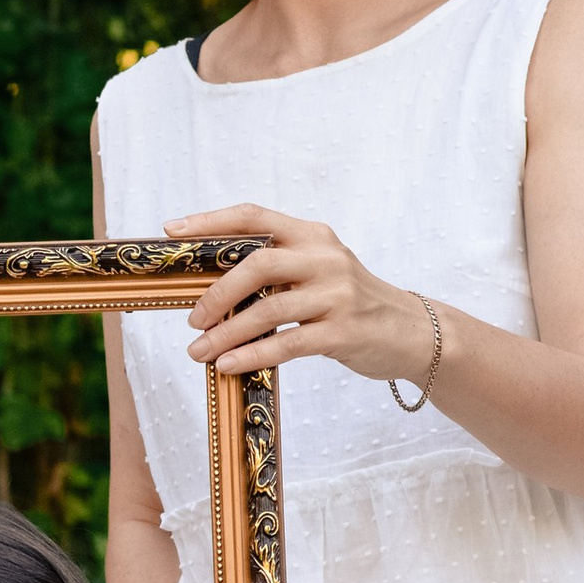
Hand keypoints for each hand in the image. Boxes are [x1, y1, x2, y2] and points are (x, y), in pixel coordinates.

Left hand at [170, 205, 438, 388]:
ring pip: (269, 309)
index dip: (210, 222)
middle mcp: (325, 258)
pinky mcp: (344, 331)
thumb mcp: (317, 271)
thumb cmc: (349, 302)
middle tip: (193, 318)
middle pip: (258, 263)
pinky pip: (287, 343)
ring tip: (199, 351)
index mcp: (312, 235)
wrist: (411, 331)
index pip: (254, 217)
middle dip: (217, 292)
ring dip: (227, 333)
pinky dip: (252, 355)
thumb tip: (207, 286)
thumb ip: (275, 269)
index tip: (172, 231)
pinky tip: (228, 365)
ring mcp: (337, 294)